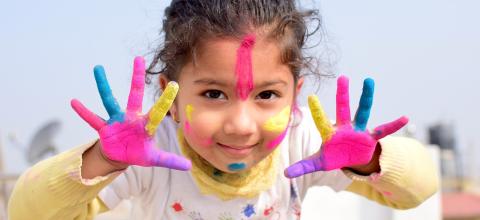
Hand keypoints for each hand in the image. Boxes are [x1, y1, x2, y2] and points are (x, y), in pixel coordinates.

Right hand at [71, 57, 190, 169]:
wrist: (120, 156)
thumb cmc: (139, 152)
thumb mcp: (154, 159)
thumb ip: (170, 160)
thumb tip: (189, 166)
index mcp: (146, 124)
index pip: (158, 111)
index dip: (166, 100)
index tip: (175, 85)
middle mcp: (131, 117)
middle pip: (135, 94)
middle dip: (137, 77)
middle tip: (139, 58)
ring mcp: (116, 120)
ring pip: (109, 100)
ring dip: (103, 85)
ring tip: (98, 68)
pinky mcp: (104, 128)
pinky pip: (92, 119)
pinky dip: (83, 112)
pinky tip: (74, 102)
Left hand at [285, 75, 407, 177]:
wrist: (352, 159)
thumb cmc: (334, 156)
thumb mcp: (319, 163)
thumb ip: (303, 166)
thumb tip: (285, 174)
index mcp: (330, 133)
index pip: (322, 121)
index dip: (318, 111)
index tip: (311, 96)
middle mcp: (345, 128)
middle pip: (343, 109)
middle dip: (343, 94)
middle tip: (342, 77)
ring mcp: (359, 130)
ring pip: (363, 112)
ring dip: (366, 98)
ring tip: (369, 81)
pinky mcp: (371, 137)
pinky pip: (383, 130)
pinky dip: (393, 125)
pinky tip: (405, 118)